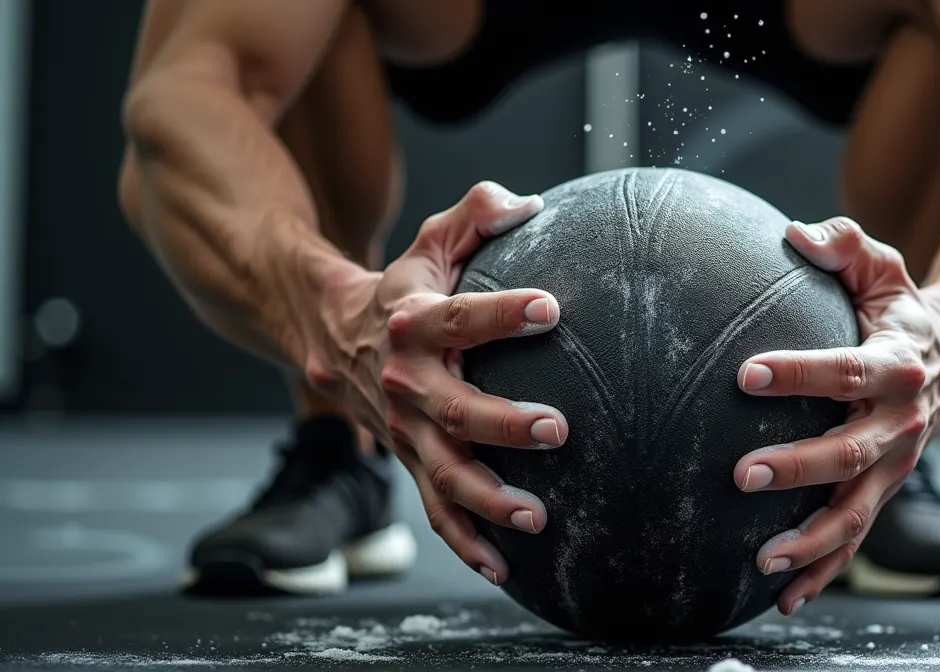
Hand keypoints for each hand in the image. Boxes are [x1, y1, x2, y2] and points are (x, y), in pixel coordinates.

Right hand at [312, 182, 568, 584]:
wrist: (329, 336)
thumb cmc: (403, 287)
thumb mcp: (430, 244)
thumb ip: (474, 214)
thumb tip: (529, 202)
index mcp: (415, 323)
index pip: (462, 316)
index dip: (503, 312)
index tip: (551, 307)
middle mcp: (406, 382)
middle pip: (454, 409)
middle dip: (502, 422)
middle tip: (556, 428)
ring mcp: (405, 431)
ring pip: (443, 473)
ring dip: (488, 499)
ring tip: (537, 517)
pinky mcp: (410, 462)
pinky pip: (435, 511)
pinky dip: (465, 543)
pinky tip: (505, 570)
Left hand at [732, 217, 939, 615]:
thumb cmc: (898, 306)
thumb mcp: (881, 265)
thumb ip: (843, 244)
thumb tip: (793, 234)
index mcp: (897, 364)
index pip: (845, 371)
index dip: (799, 374)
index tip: (747, 373)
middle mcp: (902, 423)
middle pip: (849, 452)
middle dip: (797, 467)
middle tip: (741, 472)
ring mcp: (896, 466)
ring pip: (856, 511)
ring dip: (812, 540)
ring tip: (763, 559)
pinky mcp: (883, 490)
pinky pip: (856, 537)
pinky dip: (825, 570)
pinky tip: (785, 595)